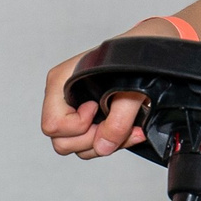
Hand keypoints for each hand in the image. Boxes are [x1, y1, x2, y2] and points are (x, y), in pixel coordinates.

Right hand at [41, 17, 184, 158]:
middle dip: (92, 140)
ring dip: (105, 143)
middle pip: (62, 141)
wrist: (147, 53)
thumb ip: (117, 121)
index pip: (53, 124)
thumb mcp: (130, 91)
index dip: (78, 125)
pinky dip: (111, 143)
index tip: (97, 108)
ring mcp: (74, 110)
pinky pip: (91, 145)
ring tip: (128, 129)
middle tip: (116, 125)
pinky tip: (129, 130)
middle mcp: (63, 98)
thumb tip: (103, 147)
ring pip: (77, 147)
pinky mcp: (88, 119)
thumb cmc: (134, 60)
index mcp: (61, 82)